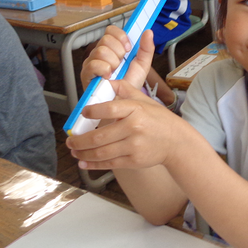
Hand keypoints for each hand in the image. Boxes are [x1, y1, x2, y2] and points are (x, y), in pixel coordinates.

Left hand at [65, 79, 185, 169]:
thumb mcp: (145, 100)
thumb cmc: (159, 120)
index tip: (83, 114)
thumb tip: (107, 82)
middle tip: (70, 141)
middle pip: (99, 136)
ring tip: (74, 151)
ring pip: (102, 152)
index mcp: (135, 110)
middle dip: (80, 140)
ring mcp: (134, 146)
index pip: (109, 108)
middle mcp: (134, 128)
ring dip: (83, 153)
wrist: (176, 142)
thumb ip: (125, 89)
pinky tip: (84, 163)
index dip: (92, 111)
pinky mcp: (134, 161)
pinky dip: (94, 165)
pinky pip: (110, 163)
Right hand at [80, 26, 154, 89]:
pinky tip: (108, 77)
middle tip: (121, 64)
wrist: (123, 102)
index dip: (121, 37)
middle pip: (106, 39)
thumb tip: (148, 32)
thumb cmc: (129, 85)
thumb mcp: (142, 65)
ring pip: (101, 51)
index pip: (111, 30)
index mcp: (112, 48)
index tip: (128, 49)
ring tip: (115, 72)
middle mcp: (100, 52)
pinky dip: (104, 70)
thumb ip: (146, 48)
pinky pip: (94, 64)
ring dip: (113, 63)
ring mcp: (91, 62)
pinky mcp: (86, 73)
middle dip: (119, 53)